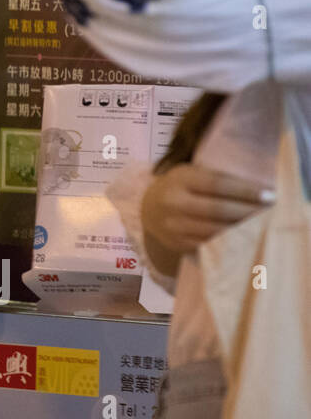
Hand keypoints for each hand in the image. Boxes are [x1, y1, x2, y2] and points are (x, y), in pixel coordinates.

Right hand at [140, 163, 271, 275]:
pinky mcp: (177, 243)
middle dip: (249, 211)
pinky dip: (230, 242)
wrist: (148, 208)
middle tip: (270, 212)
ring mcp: (173, 226)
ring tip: (262, 226)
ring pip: (216, 230)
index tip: (270, 195)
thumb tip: (256, 188)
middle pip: (219, 209)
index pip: (218, 184)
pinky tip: (245, 238)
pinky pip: (210, 244)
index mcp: (179, 179)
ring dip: (243, 229)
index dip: (246, 190)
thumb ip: (214, 178)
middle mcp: (173, 202)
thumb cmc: (180, 186)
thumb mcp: (190, 173)